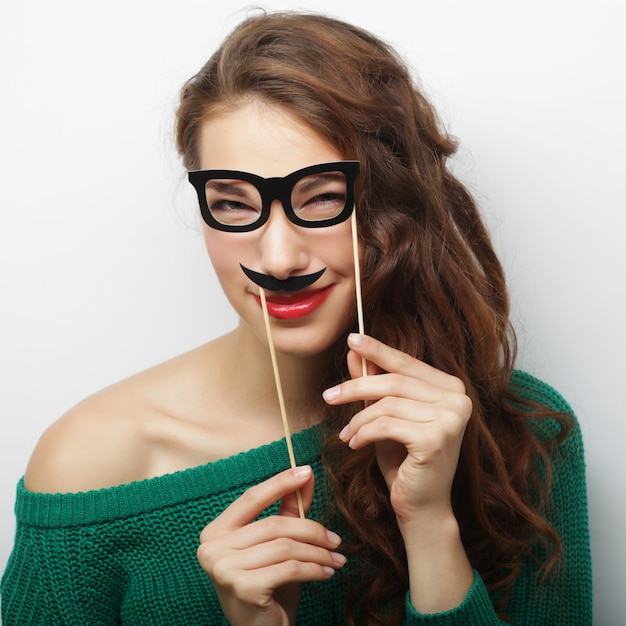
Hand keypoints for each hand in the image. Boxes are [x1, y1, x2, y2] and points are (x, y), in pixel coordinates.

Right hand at [197, 466, 345, 625]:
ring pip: (284, 547)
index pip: (251, 498)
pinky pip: (289, 568)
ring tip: (334, 558)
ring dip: (317, 552)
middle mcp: (212, 548)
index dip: (280, 483)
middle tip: (335, 539)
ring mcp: (224, 569)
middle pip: (273, 525)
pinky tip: (326, 573)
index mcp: (216, 531)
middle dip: (311, 529)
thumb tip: (305, 475)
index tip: (306, 471)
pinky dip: (314, 569)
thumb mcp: (277, 544)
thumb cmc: (267, 586)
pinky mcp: (243, 588)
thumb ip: (288, 509)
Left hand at [323, 333, 471, 526]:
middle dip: (356, 387)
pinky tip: (354, 444)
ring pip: (387, 404)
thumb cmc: (404, 460)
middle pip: (395, 381)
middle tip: (328, 396)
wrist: (421, 508)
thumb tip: (355, 351)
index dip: (378, 350)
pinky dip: (363, 433)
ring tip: (345, 434)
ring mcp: (451, 418)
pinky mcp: (436, 438)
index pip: (407, 363)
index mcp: (451, 388)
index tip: (351, 340)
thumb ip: (374, 382)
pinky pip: (386, 425)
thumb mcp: (386, 416)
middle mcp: (458, 399)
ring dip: (358, 419)